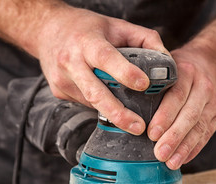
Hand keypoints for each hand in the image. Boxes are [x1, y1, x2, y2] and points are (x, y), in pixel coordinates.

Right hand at [35, 5, 168, 134]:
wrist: (48, 30)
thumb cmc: (87, 28)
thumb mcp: (117, 25)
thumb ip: (145, 39)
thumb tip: (166, 62)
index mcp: (87, 42)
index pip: (106, 58)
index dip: (125, 72)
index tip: (144, 85)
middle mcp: (71, 62)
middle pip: (95, 93)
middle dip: (118, 113)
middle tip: (138, 127)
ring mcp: (62, 80)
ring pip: (92, 103)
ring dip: (112, 112)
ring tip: (131, 120)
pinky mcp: (58, 91)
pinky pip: (85, 103)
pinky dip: (100, 105)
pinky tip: (108, 101)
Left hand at [148, 42, 215, 169]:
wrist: (207, 65)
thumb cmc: (178, 71)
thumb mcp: (165, 68)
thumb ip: (154, 84)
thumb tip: (130, 111)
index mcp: (187, 73)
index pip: (177, 96)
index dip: (165, 116)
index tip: (151, 134)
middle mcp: (203, 87)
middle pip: (190, 115)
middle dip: (174, 137)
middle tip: (159, 153)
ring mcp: (212, 103)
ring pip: (199, 128)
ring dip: (184, 148)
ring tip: (171, 163)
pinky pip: (205, 135)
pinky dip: (193, 149)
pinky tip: (182, 159)